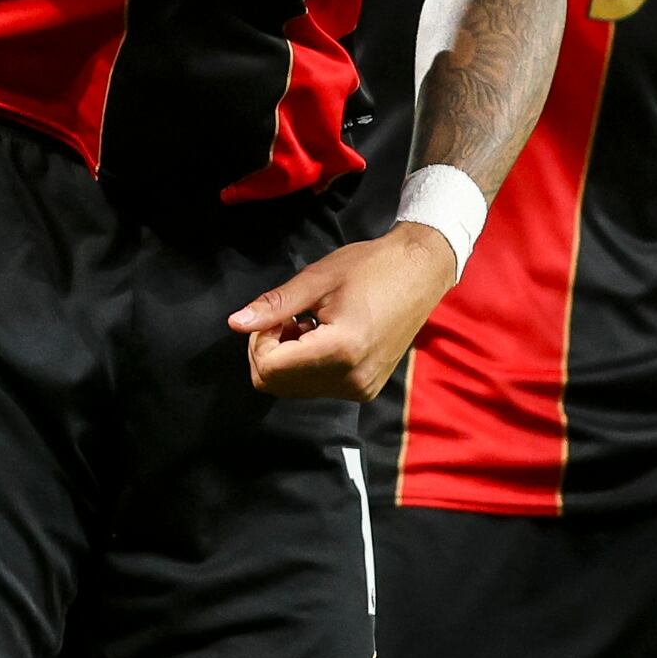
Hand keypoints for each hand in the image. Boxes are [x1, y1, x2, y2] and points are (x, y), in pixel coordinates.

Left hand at [228, 225, 457, 400]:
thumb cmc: (370, 267)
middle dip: (269, 351)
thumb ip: (275, 305)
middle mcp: (351, 380)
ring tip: (307, 323)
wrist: (420, 273)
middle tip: (286, 317)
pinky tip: (321, 335)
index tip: (276, 315)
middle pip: (277, 385)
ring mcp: (360, 389)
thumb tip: (235, 323)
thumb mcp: (316, 279)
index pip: (270, 369)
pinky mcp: (365, 390)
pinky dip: (306, 365)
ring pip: (294, 389)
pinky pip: (317, 387)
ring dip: (287, 358)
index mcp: (340, 351)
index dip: (259, 340)